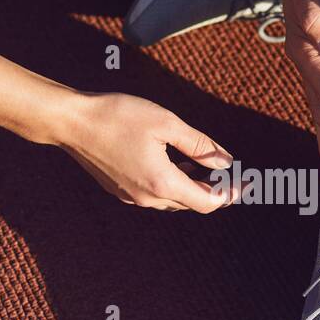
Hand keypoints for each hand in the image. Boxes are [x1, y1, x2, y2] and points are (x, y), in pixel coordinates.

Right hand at [56, 92, 234, 212]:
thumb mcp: (166, 123)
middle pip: (193, 202)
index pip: (209, 202)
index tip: (248, 181)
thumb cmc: (118, 116)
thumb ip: (199, 145)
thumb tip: (225, 161)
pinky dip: (173, 182)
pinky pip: (155, 193)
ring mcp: (131, 196)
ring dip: (193, 185)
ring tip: (205, 163)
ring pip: (174, 198)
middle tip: (230, 170)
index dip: (232, 194)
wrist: (71, 121)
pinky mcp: (120, 190)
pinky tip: (176, 161)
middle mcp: (148, 197)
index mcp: (163, 183)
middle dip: (215, 189)